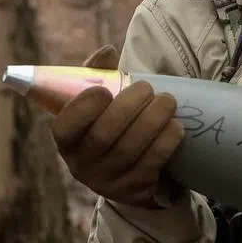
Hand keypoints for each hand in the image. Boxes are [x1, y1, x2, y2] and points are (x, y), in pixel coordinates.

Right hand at [51, 45, 184, 208]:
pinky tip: (176, 126)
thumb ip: (97, 74)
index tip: (105, 90)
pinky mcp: (134, 191)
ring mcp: (108, 182)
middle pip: (104, 135)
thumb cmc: (110, 125)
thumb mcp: (97, 103)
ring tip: (168, 101)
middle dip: (130, 106)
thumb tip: (107, 52)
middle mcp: (82, 165)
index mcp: (67, 140)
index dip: (84, 107)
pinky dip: (166, 141)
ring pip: (130, 149)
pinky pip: (151, 164)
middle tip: (148, 89)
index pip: (65, 126)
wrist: (130, 172)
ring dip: (153, 120)